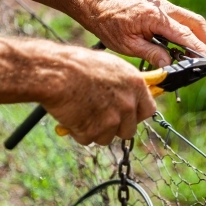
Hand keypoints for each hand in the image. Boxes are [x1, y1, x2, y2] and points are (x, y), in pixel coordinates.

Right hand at [41, 48, 155, 145]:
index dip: (136, 115)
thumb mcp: (111, 67)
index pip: (149, 110)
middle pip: (128, 130)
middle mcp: (128, 104)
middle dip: (115, 128)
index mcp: (136, 85)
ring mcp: (112, 120)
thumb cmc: (78, 65)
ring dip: (95, 130)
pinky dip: (78, 132)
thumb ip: (124, 84)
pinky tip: (71, 116)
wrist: (57, 72)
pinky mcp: (94, 131)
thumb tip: (130, 95)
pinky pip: (87, 139)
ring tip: (81, 112)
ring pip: (107, 137)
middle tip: (99, 118)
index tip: (127, 115)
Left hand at [86, 0, 205, 66]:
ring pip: (191, 19)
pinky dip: (190, 31)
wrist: (101, 9)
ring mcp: (165, 6)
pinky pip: (183, 19)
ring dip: (199, 35)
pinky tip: (188, 45)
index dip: (197, 48)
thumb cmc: (111, 27)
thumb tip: (169, 65)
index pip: (184, 34)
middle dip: (205, 40)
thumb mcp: (129, 46)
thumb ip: (152, 54)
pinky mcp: (163, 9)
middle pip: (195, 22)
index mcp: (156, 17)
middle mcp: (164, 8)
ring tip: (200, 53)